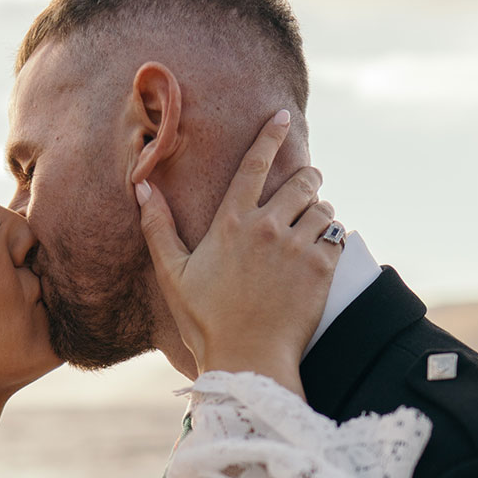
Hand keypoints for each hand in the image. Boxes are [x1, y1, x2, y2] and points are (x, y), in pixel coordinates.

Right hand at [135, 110, 342, 393]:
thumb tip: (142, 187)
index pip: (255, 164)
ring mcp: (297, 247)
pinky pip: (336, 235)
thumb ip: (158, 227)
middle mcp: (267, 227)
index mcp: (232, 223)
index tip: (282, 117)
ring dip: (320, 210)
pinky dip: (332, 237)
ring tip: (312, 224)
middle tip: (307, 186)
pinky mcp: (322, 269)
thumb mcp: (173, 275)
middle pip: (302, 180)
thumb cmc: (206, 321)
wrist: (248, 360)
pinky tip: (321, 248)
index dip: (270, 135)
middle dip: (308, 178)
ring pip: (323, 207)